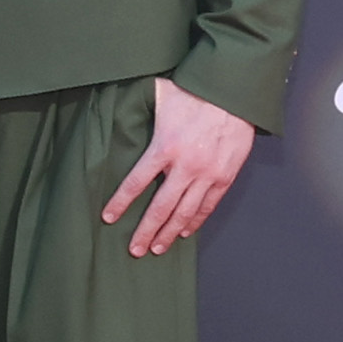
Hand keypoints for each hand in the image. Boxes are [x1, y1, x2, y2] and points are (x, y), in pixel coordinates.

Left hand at [101, 77, 256, 257]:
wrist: (234, 92)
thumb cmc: (195, 91)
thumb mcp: (159, 97)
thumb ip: (139, 107)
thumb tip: (118, 103)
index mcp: (164, 147)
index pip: (135, 183)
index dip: (120, 203)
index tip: (108, 218)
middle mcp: (186, 166)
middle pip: (161, 207)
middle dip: (146, 231)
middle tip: (135, 249)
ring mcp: (208, 174)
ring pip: (185, 212)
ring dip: (170, 232)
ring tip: (157, 248)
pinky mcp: (226, 176)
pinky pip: (208, 205)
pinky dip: (196, 221)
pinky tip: (185, 232)